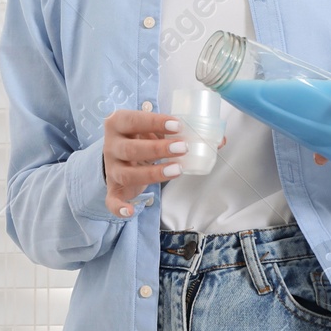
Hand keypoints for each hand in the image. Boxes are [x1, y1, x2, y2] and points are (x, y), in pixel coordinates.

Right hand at [101, 109, 225, 217]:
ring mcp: (111, 169)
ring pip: (127, 174)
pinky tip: (131, 211)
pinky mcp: (113, 189)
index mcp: (118, 124)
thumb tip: (220, 141)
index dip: (154, 122)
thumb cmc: (142, 138)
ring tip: (177, 169)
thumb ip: (181, 132)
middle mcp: (111, 146)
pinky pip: (112, 201)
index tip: (177, 125)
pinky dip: (119, 207)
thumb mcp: (155, 130)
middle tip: (183, 147)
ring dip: (153, 173)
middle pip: (131, 148)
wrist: (120, 156)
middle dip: (158, 148)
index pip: (133, 120)